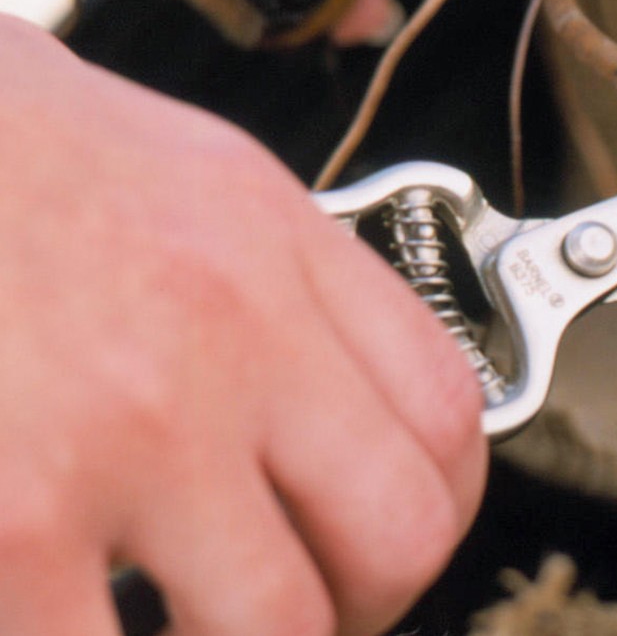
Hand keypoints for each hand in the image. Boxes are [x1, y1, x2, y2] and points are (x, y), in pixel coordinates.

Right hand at [0, 14, 486, 634]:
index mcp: (275, 245)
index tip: (380, 543)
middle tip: (298, 604)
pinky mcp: (19, 523)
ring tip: (177, 621)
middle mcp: (229, 331)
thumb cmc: (21, 156)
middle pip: (397, 533)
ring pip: (278, 627)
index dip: (437, 509)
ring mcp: (131, 430)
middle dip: (361, 604)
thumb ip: (285, 289)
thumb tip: (340, 411)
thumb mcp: (195, 181)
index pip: (446, 411)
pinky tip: (69, 614)